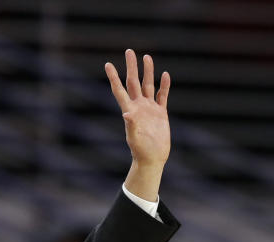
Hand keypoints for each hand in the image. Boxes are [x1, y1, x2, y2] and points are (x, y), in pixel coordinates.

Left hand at [105, 50, 170, 201]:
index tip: (108, 64)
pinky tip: (165, 74)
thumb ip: (131, 125)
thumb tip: (127, 113)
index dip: (114, 77)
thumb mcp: (134, 137)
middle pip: (134, 82)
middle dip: (131, 67)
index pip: (120, 90)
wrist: (152, 158)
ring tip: (147, 57)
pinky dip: (164, 85)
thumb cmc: (141, 150)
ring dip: (147, 72)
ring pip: (148, 85)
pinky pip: (162, 96)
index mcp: (130, 110)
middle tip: (129, 51)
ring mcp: (150, 109)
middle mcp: (139, 106)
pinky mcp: (161, 113)